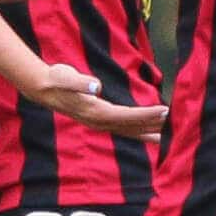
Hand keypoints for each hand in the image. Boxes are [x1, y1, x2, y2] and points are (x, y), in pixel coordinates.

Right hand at [25, 66, 167, 139]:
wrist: (43, 87)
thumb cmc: (56, 79)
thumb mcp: (65, 76)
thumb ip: (80, 81)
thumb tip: (95, 87)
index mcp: (94, 111)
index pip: (125, 115)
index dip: (145, 114)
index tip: (163, 110)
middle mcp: (97, 120)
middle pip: (128, 126)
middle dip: (150, 125)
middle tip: (172, 123)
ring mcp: (96, 122)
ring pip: (125, 131)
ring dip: (144, 133)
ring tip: (162, 138)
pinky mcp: (96, 119)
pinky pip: (119, 128)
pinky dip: (133, 130)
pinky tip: (143, 131)